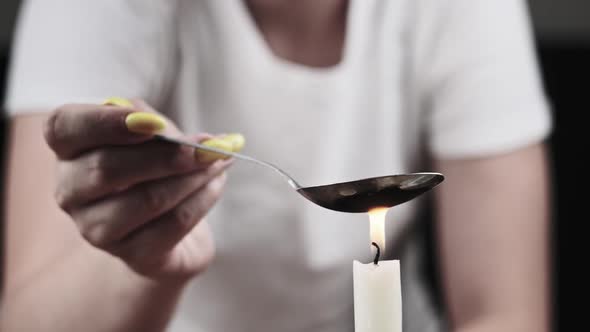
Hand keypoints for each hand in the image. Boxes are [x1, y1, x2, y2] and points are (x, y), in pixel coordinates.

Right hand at [44, 99, 234, 280]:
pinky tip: (216, 184)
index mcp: (69, 151)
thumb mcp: (153, 136)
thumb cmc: (155, 169)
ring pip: (147, 199)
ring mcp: (96, 229)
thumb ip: (159, 126)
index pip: (63, 128)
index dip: (104, 122)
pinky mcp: (131, 255)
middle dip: (166, 155)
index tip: (151, 122)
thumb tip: (192, 139)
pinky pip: (173, 223)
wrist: (171, 228)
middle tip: (206, 146)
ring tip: (218, 162)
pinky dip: (202, 199)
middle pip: (108, 168)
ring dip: (192, 177)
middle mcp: (71, 192)